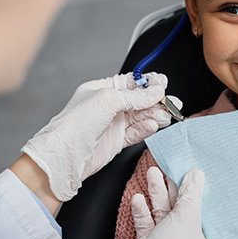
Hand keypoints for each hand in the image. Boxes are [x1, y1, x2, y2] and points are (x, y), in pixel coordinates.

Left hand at [20, 72, 181, 200]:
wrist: (66, 156)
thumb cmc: (76, 124)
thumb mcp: (109, 100)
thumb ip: (136, 96)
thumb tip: (156, 91)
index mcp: (102, 90)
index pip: (131, 83)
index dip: (148, 84)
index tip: (163, 85)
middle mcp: (108, 106)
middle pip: (139, 100)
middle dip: (157, 100)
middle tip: (172, 102)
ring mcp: (113, 124)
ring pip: (141, 116)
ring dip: (155, 115)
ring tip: (166, 116)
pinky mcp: (117, 140)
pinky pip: (137, 132)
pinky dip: (147, 129)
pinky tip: (153, 126)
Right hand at [99, 168, 209, 238]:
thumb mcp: (188, 215)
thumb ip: (191, 193)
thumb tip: (196, 174)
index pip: (203, 211)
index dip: (198, 192)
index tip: (193, 173)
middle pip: (181, 209)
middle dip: (174, 188)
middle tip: (168, 167)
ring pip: (162, 212)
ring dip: (157, 193)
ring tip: (153, 172)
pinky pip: (146, 222)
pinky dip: (143, 209)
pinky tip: (138, 197)